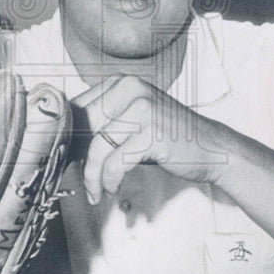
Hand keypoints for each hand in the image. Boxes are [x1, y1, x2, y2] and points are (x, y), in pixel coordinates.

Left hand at [72, 74, 231, 204]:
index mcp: (121, 83)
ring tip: (95, 191)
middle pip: (84, 127)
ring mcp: (143, 109)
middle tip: (76, 178)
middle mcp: (131, 89)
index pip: (78, 108)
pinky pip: (116, 162)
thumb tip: (62, 142)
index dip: (65, 137)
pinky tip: (112, 189)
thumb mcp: (132, 121)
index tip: (63, 159)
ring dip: (92, 176)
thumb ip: (102, 123)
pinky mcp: (152, 133)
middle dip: (75, 158)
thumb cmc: (167, 138)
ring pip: (97, 148)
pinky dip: (110, 181)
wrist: (212, 148)